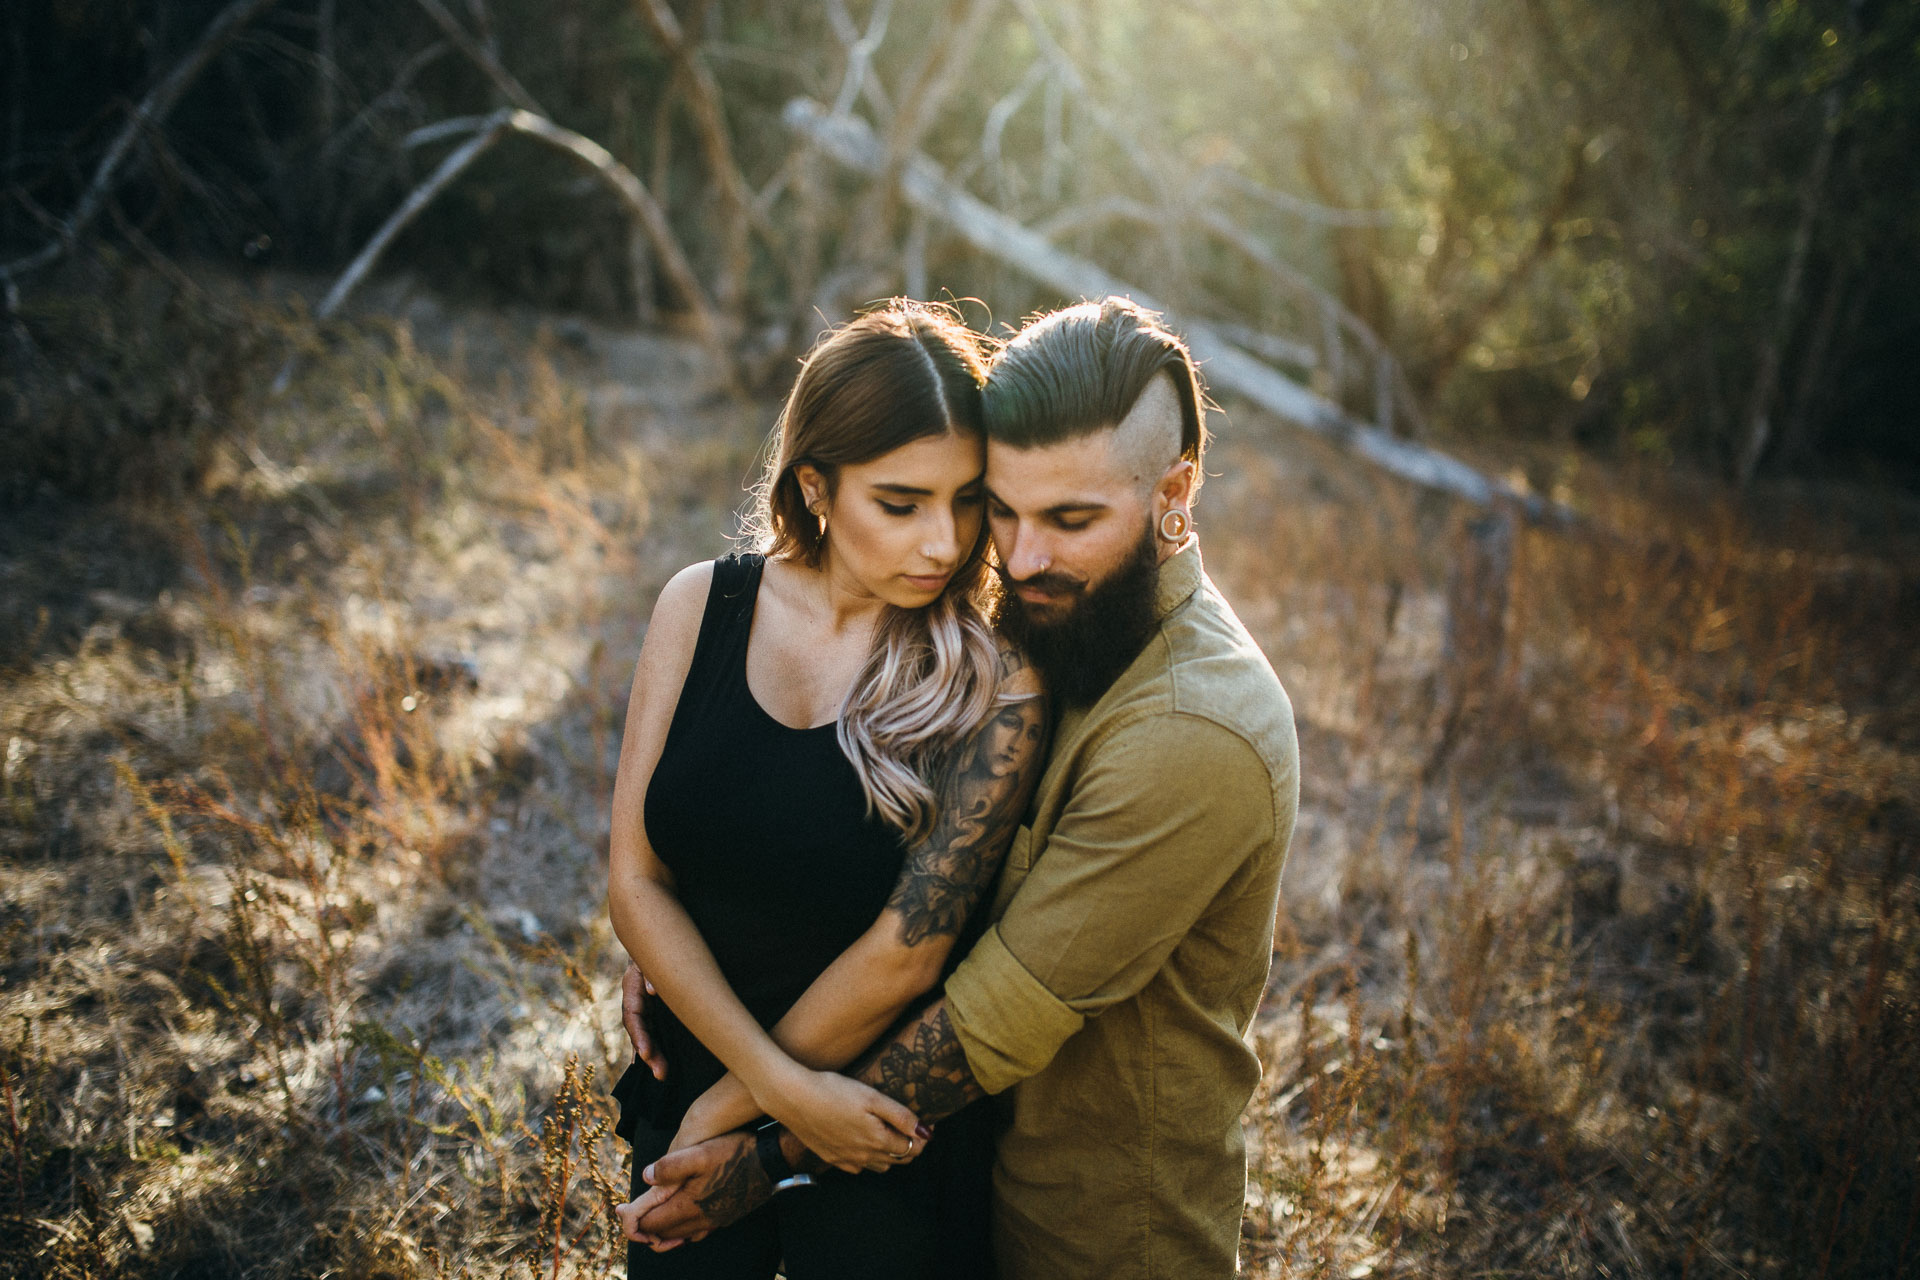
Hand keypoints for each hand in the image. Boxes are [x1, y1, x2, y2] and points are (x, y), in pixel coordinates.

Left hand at [619, 1130, 767, 1247]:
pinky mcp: (725, 1217)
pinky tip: (683, 1216)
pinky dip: (683, 1230)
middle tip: (632, 1214)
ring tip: (653, 1217)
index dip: (633, 1220)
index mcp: (689, 1207)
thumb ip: (669, 1166)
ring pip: (680, 1236)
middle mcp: (700, 1221)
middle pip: (663, 1235)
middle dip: (645, 1227)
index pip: (651, 1225)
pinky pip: (697, 1232)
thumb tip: (646, 1176)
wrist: (772, 1161)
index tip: (620, 1211)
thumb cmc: (735, 1154)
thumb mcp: (699, 1153)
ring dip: (663, 1230)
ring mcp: (715, 1222)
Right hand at [623, 960, 666, 1079]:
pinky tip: (655, 1065)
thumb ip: (650, 972)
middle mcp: (635, 1003)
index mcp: (632, 990)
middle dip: (648, 1054)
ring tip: (662, 1075)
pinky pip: (653, 1032)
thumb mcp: (651, 957)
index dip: (639, 1037)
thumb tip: (653, 990)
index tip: (645, 1054)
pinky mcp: (653, 1012)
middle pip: (639, 1033)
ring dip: (653, 1056)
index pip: (633, 1018)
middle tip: (660, 1074)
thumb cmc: (655, 949)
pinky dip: (652, 1048)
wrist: (656, 942)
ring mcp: (643, 1009)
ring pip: (646, 1036)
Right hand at [764, 1068, 927, 1173]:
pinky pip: (857, 1167)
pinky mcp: (830, 1158)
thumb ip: (901, 1116)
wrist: (793, 1097)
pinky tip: (864, 1144)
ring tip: (891, 1135)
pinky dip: (867, 1159)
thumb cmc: (833, 1091)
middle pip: (898, 1159)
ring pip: (879, 1166)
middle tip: (914, 1130)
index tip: (927, 1123)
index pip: (912, 1147)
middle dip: (910, 1147)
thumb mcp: (872, 1097)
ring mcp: (846, 1160)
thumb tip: (926, 1133)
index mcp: (877, 1140)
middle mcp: (864, 1156)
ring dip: (890, 1155)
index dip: (923, 1136)